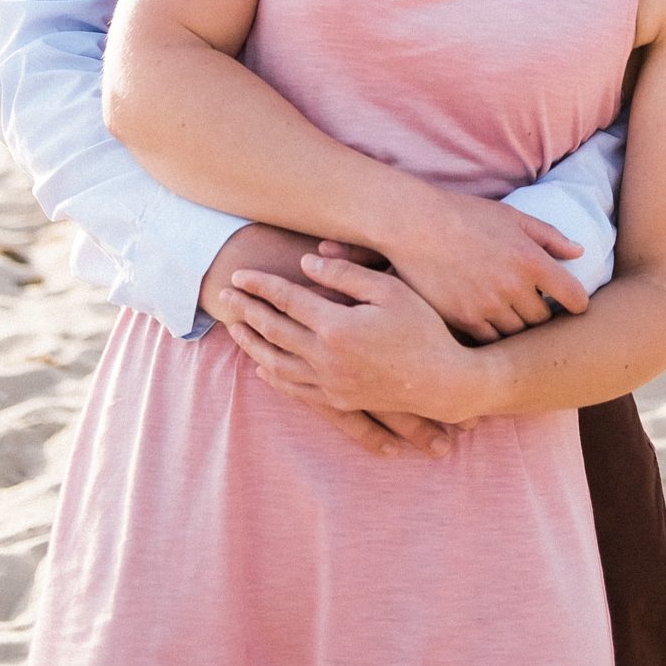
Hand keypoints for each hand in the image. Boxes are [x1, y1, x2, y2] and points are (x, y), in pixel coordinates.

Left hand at [202, 226, 461, 458]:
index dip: (260, 286)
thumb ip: (347, 275)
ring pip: (277, 362)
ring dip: (252, 343)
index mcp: (337, 326)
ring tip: (234, 327)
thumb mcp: (390, 290)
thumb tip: (306, 265)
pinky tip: (262, 365)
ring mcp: (330, 383)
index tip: (238, 274)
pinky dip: (273, 375)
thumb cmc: (422, 328)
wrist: (442, 382)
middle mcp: (327, 358)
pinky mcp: (337, 399)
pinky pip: (294, 388)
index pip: (287, 301)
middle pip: (274, 330)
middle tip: (223, 296)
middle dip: (246, 311)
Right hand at [377, 189, 589, 341]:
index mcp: (530, 259)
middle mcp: (513, 287)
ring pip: (518, 334)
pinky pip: (491, 342)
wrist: (416, 225)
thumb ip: (549, 236)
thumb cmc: (465, 215)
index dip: (578, 303)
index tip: (574, 305)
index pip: (573, 296)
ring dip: (517, 326)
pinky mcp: (464, 321)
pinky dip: (494, 334)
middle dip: (542, 314)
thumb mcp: (511, 216)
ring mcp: (488, 307)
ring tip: (509, 313)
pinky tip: (488, 320)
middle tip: (534, 306)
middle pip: (543, 320)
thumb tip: (580, 252)